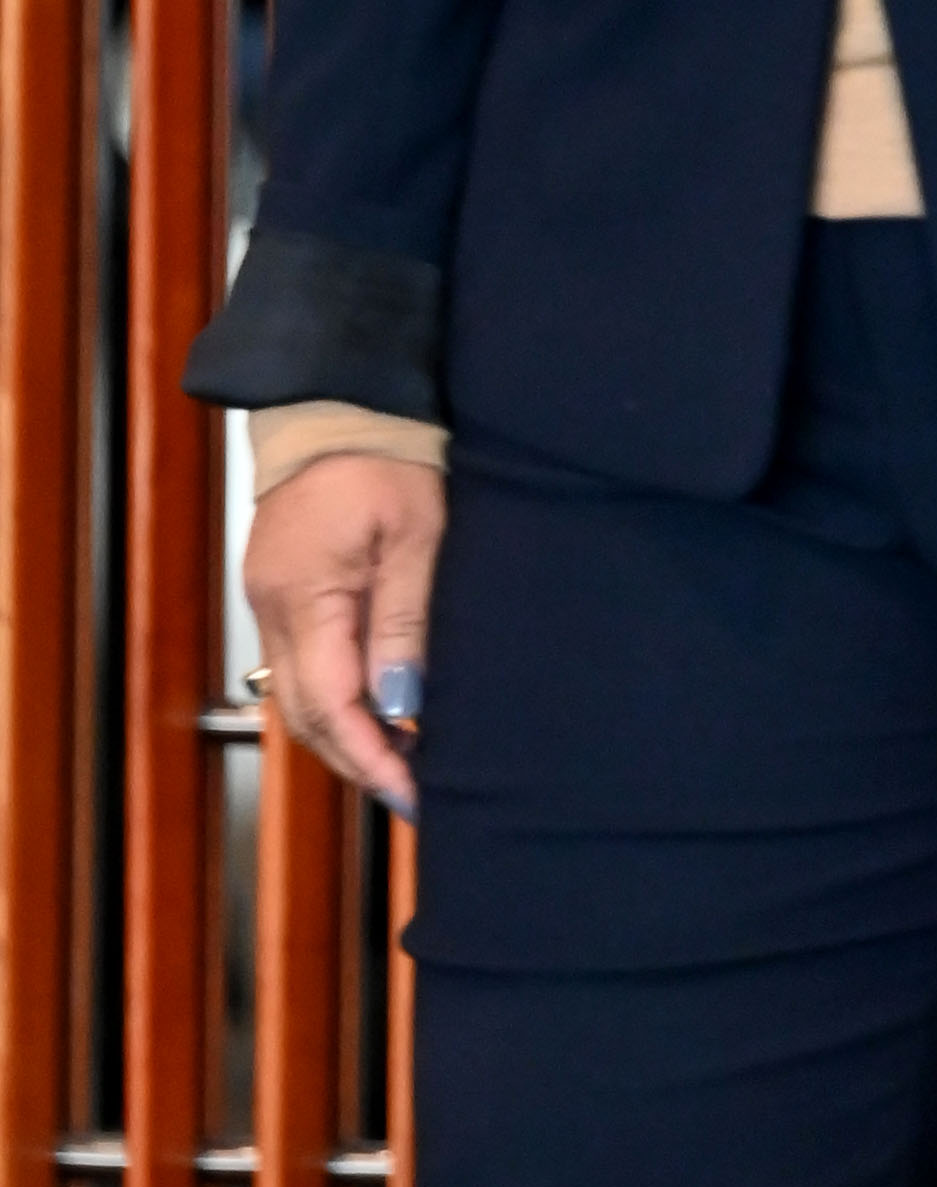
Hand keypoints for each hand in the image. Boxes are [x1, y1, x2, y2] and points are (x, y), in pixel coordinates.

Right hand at [243, 451, 446, 818]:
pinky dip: (337, 697)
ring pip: (299, 695)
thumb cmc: (383, 451)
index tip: (412, 790)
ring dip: (347, 733)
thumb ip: (405, 620)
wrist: (338, 396)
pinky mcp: (281, 587)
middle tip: (414, 791)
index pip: (330, 705)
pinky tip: (378, 708)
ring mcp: (271, 598)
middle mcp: (273, 606)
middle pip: (305, 714)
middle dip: (358, 759)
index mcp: (303, 595)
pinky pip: (302, 663)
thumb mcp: (415, 534)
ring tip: (403, 760)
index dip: (372, 755)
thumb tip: (404, 702)